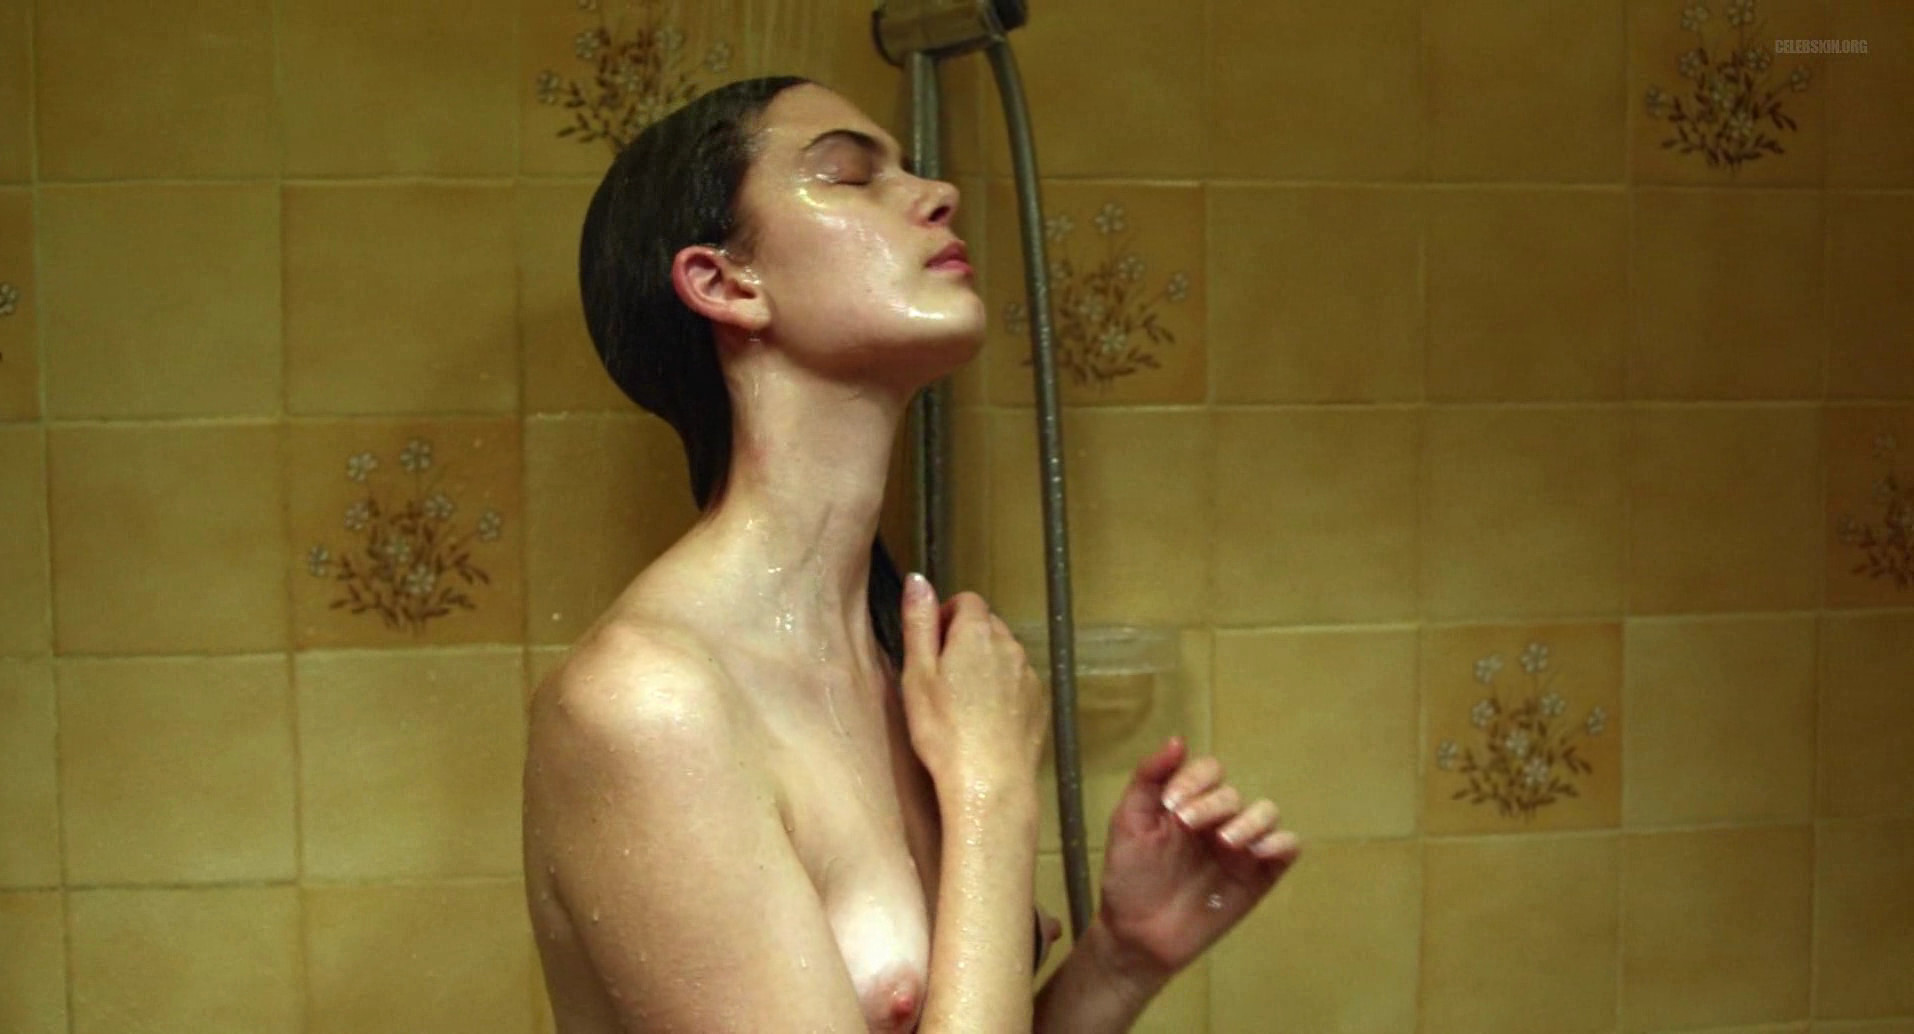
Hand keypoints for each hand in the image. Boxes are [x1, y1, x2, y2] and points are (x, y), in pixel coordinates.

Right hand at [897, 574, 1048, 793]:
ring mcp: (1029, 675)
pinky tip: (983, 719)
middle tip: (941, 678)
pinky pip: (1018, 682)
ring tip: (961, 703)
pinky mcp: (1039, 702)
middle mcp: (1010, 646)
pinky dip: (1002, 690)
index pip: (967, 600)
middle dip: (965, 640)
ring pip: (1004, 654)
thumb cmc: (945, 732)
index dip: (946, 616)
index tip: (932, 645)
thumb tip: (918, 581)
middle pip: (987, 626)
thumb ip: (919, 622)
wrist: (988, 783)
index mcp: (977, 634)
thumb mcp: (917, 674)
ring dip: (985, 665)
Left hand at [1094, 737, 1300, 978]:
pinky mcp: (1259, 877)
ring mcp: (1241, 848)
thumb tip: (1177, 740)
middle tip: (1188, 826)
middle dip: (1213, 805)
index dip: (1195, 780)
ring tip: (1226, 842)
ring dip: (1250, 821)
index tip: (1172, 806)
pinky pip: (1287, 848)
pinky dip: (1281, 842)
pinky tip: (1259, 852)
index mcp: (1189, 802)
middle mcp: (1218, 820)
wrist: (1136, 935)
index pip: (1209, 770)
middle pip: (1234, 794)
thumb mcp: (1128, 822)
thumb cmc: (1129, 876)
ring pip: (1266, 813)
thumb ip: (1149, 778)